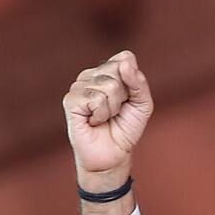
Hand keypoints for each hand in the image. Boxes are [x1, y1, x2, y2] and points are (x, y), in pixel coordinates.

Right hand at [63, 51, 153, 189]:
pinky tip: (94, 121)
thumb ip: (139, 82)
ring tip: (105, 118)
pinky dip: (101, 114)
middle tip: (116, 112)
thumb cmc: (125, 129)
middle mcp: (91, 75)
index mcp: (108, 71)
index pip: (125, 59)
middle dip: (124, 97)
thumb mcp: (142, 105)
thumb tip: (127, 62)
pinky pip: (96, 98)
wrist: (113, 155)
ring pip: (108, 85)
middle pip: (118, 71)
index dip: (133, 81)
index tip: (129, 99)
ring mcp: (79, 86)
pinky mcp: (71, 100)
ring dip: (113, 108)